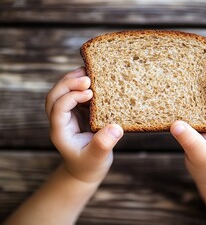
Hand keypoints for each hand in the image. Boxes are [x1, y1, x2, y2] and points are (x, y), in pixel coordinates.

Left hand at [45, 67, 122, 182]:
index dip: (71, 97)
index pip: (58, 109)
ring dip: (73, 80)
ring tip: (89, 72)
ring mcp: (67, 115)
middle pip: (54, 96)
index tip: (89, 93)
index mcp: (60, 131)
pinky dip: (82, 85)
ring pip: (62, 92)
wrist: (86, 168)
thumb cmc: (90, 165)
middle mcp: (60, 120)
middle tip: (87, 77)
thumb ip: (103, 144)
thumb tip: (115, 127)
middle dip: (68, 83)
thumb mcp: (97, 158)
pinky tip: (94, 81)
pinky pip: (75, 94)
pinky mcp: (77, 112)